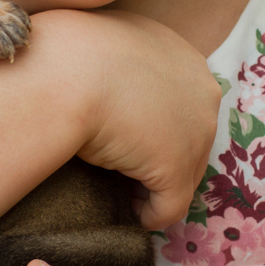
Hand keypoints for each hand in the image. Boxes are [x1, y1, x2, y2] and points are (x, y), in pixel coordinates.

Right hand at [42, 10, 220, 229]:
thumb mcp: (104, 50)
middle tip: (122, 171)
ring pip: (182, 174)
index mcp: (184, 57)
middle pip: (190, 139)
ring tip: (118, 190)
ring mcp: (196, 131)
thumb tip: (103, 91)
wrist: (61, 71)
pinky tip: (122, 211)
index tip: (125, 138)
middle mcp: (203, 90)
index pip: (181, 104)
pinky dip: (147, 215)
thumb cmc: (66, 54)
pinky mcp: (177, 168)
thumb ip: (119, 68)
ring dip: (152, 185)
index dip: (154, 126)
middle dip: (157, 157)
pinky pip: (168, 207)